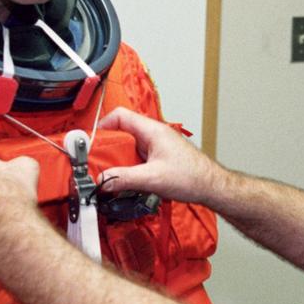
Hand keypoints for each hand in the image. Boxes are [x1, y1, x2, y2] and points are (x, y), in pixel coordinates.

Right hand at [98, 108, 221, 203]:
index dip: (103, 126)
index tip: (92, 142)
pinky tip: (124, 181)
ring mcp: (155, 147)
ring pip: (127, 148)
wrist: (212, 187)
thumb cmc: (192, 177)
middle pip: (120, 133)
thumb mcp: (153, 179)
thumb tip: (102, 180)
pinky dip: (127, 168)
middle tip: (96, 164)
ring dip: (117, 161)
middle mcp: (152, 135)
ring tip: (108, 175)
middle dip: (107, 148)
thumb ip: (124, 178)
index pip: (120, 116)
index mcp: (152, 130)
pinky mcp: (157, 159)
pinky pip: (135, 159)